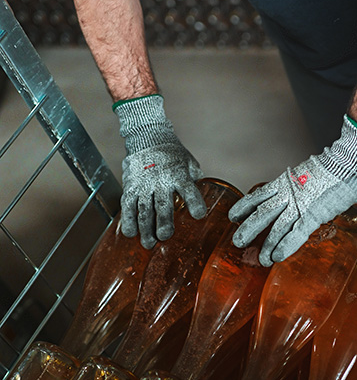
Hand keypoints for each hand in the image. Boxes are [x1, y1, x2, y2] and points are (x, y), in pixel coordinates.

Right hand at [114, 94, 205, 248]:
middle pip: (162, 204)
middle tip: (164, 237)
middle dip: (163, 222)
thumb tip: (206, 193)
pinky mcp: (130, 185)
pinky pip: (127, 205)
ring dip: (145, 228)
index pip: (189, 190)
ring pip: (143, 209)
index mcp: (179, 174)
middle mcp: (160, 180)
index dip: (194, 203)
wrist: (147, 136)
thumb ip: (195, 179)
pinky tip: (131, 233)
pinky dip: (128, 220)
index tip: (198, 215)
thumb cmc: (172, 152)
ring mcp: (144, 183)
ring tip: (149, 244)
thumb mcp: (188, 162)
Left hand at [229, 115, 356, 265]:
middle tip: (237, 242)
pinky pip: (296, 234)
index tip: (233, 217)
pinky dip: (285, 247)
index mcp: (285, 182)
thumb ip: (301, 186)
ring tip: (259, 259)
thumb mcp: (309, 173)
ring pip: (275, 227)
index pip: (258, 196)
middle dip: (248, 230)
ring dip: (267, 245)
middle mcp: (287, 194)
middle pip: (260, 214)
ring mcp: (299, 205)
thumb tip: (302, 195)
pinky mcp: (313, 215)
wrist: (349, 160)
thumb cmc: (336, 166)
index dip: (244, 207)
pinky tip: (277, 257)